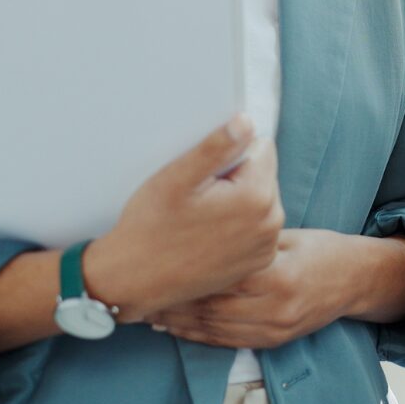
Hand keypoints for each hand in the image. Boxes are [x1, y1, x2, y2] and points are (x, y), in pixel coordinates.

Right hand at [86, 116, 283, 321]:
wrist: (132, 281)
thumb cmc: (149, 228)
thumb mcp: (176, 179)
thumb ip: (216, 146)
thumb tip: (246, 122)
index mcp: (257, 196)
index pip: (262, 147)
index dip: (230, 155)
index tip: (204, 178)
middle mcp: (272, 223)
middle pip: (263, 173)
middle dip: (236, 178)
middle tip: (198, 201)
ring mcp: (267, 246)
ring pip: (260, 199)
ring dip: (237, 202)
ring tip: (200, 220)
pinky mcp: (258, 262)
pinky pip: (256, 227)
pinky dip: (237, 227)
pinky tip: (207, 237)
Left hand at [146, 229, 362, 347]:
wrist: (355, 280)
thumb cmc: (322, 250)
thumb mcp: (289, 235)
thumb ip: (251, 240)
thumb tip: (209, 229)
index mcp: (279, 276)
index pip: (221, 278)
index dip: (187, 275)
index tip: (159, 267)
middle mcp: (275, 308)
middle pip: (212, 309)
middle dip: (174, 303)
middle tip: (143, 293)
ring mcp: (273, 329)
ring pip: (214, 329)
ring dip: (179, 324)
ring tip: (150, 313)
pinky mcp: (272, 341)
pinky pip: (227, 342)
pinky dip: (197, 337)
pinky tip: (177, 328)